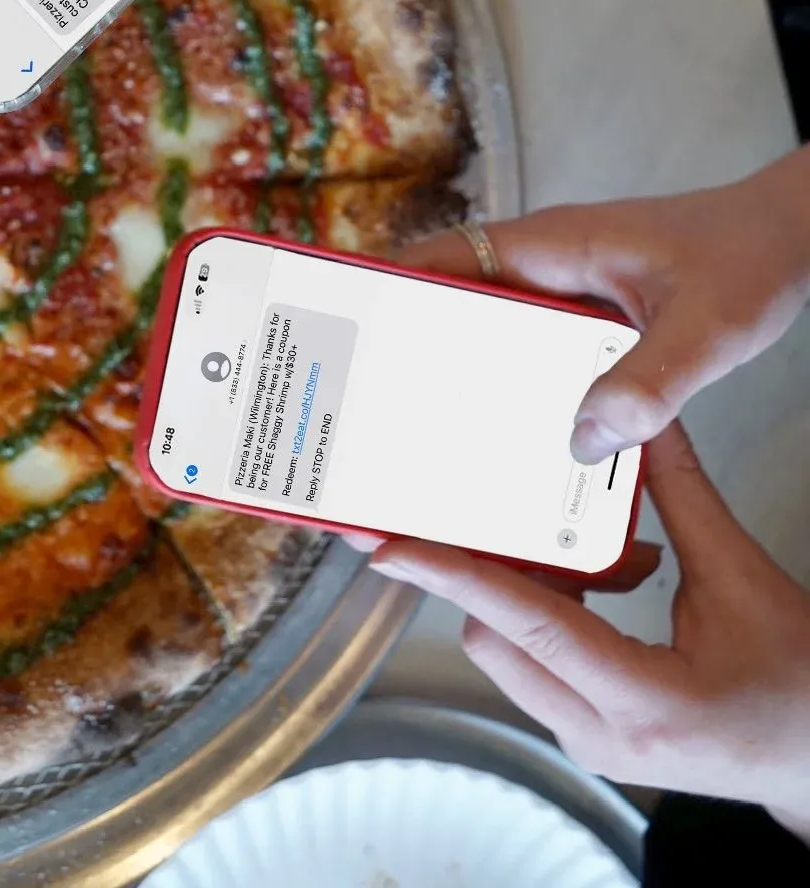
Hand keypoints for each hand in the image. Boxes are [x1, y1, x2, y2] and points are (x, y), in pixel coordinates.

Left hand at [364, 425, 809, 841]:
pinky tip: (601, 585)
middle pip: (496, 636)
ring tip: (589, 557)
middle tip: (501, 508)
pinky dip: (549, 615)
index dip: (453, 576)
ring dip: (529, 592)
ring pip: (509, 651)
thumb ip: (682, 496)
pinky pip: (534, 664)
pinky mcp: (588, 736)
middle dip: (492, 569)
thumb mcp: (740, 578)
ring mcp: (590, 743)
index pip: (525, 624)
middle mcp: (600, 736)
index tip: (394, 547)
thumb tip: (640, 420)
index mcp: (641, 701)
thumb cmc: (797, 686)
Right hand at [398, 150, 809, 464]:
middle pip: (451, 303)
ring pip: (490, 332)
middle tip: (370, 408)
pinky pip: (533, 351)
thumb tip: (584, 440)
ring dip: (461, 374)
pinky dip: (515, 387)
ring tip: (427, 436)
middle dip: (409, 349)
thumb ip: (650, 382)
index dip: (385, 292)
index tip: (341, 331)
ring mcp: (566, 290)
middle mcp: (546, 263)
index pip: (440, 257)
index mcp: (551, 244)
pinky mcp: (589, 317)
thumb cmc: (752, 253)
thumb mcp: (708, 327)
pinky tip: (519, 439)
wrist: (793, 237)